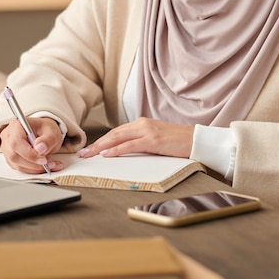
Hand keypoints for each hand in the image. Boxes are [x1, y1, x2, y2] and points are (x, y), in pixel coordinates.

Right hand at [0, 117, 64, 173]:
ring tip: (51, 164)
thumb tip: (40, 149)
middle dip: (34, 163)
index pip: (16, 142)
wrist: (44, 133)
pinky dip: (34, 170)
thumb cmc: (46, 129)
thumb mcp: (52, 131)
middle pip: (14, 156)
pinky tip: (45, 166)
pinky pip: (20, 168)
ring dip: (35, 168)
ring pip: (17, 165)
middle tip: (50, 163)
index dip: (29, 154)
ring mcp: (7, 148)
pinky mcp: (10, 159)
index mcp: (16, 125)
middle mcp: (8, 136)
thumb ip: (48, 139)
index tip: (43, 160)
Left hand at [77, 117, 193, 158]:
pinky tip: (106, 155)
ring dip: (101, 147)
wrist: (196, 139)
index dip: (102, 140)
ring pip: (118, 138)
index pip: (117, 131)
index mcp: (142, 123)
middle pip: (113, 134)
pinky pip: (129, 145)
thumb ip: (141, 140)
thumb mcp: (156, 138)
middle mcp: (142, 124)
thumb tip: (125, 150)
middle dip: (96, 144)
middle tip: (83, 153)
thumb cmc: (177, 142)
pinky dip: (116, 150)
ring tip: (89, 155)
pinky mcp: (153, 140)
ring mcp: (147, 131)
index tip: (90, 148)